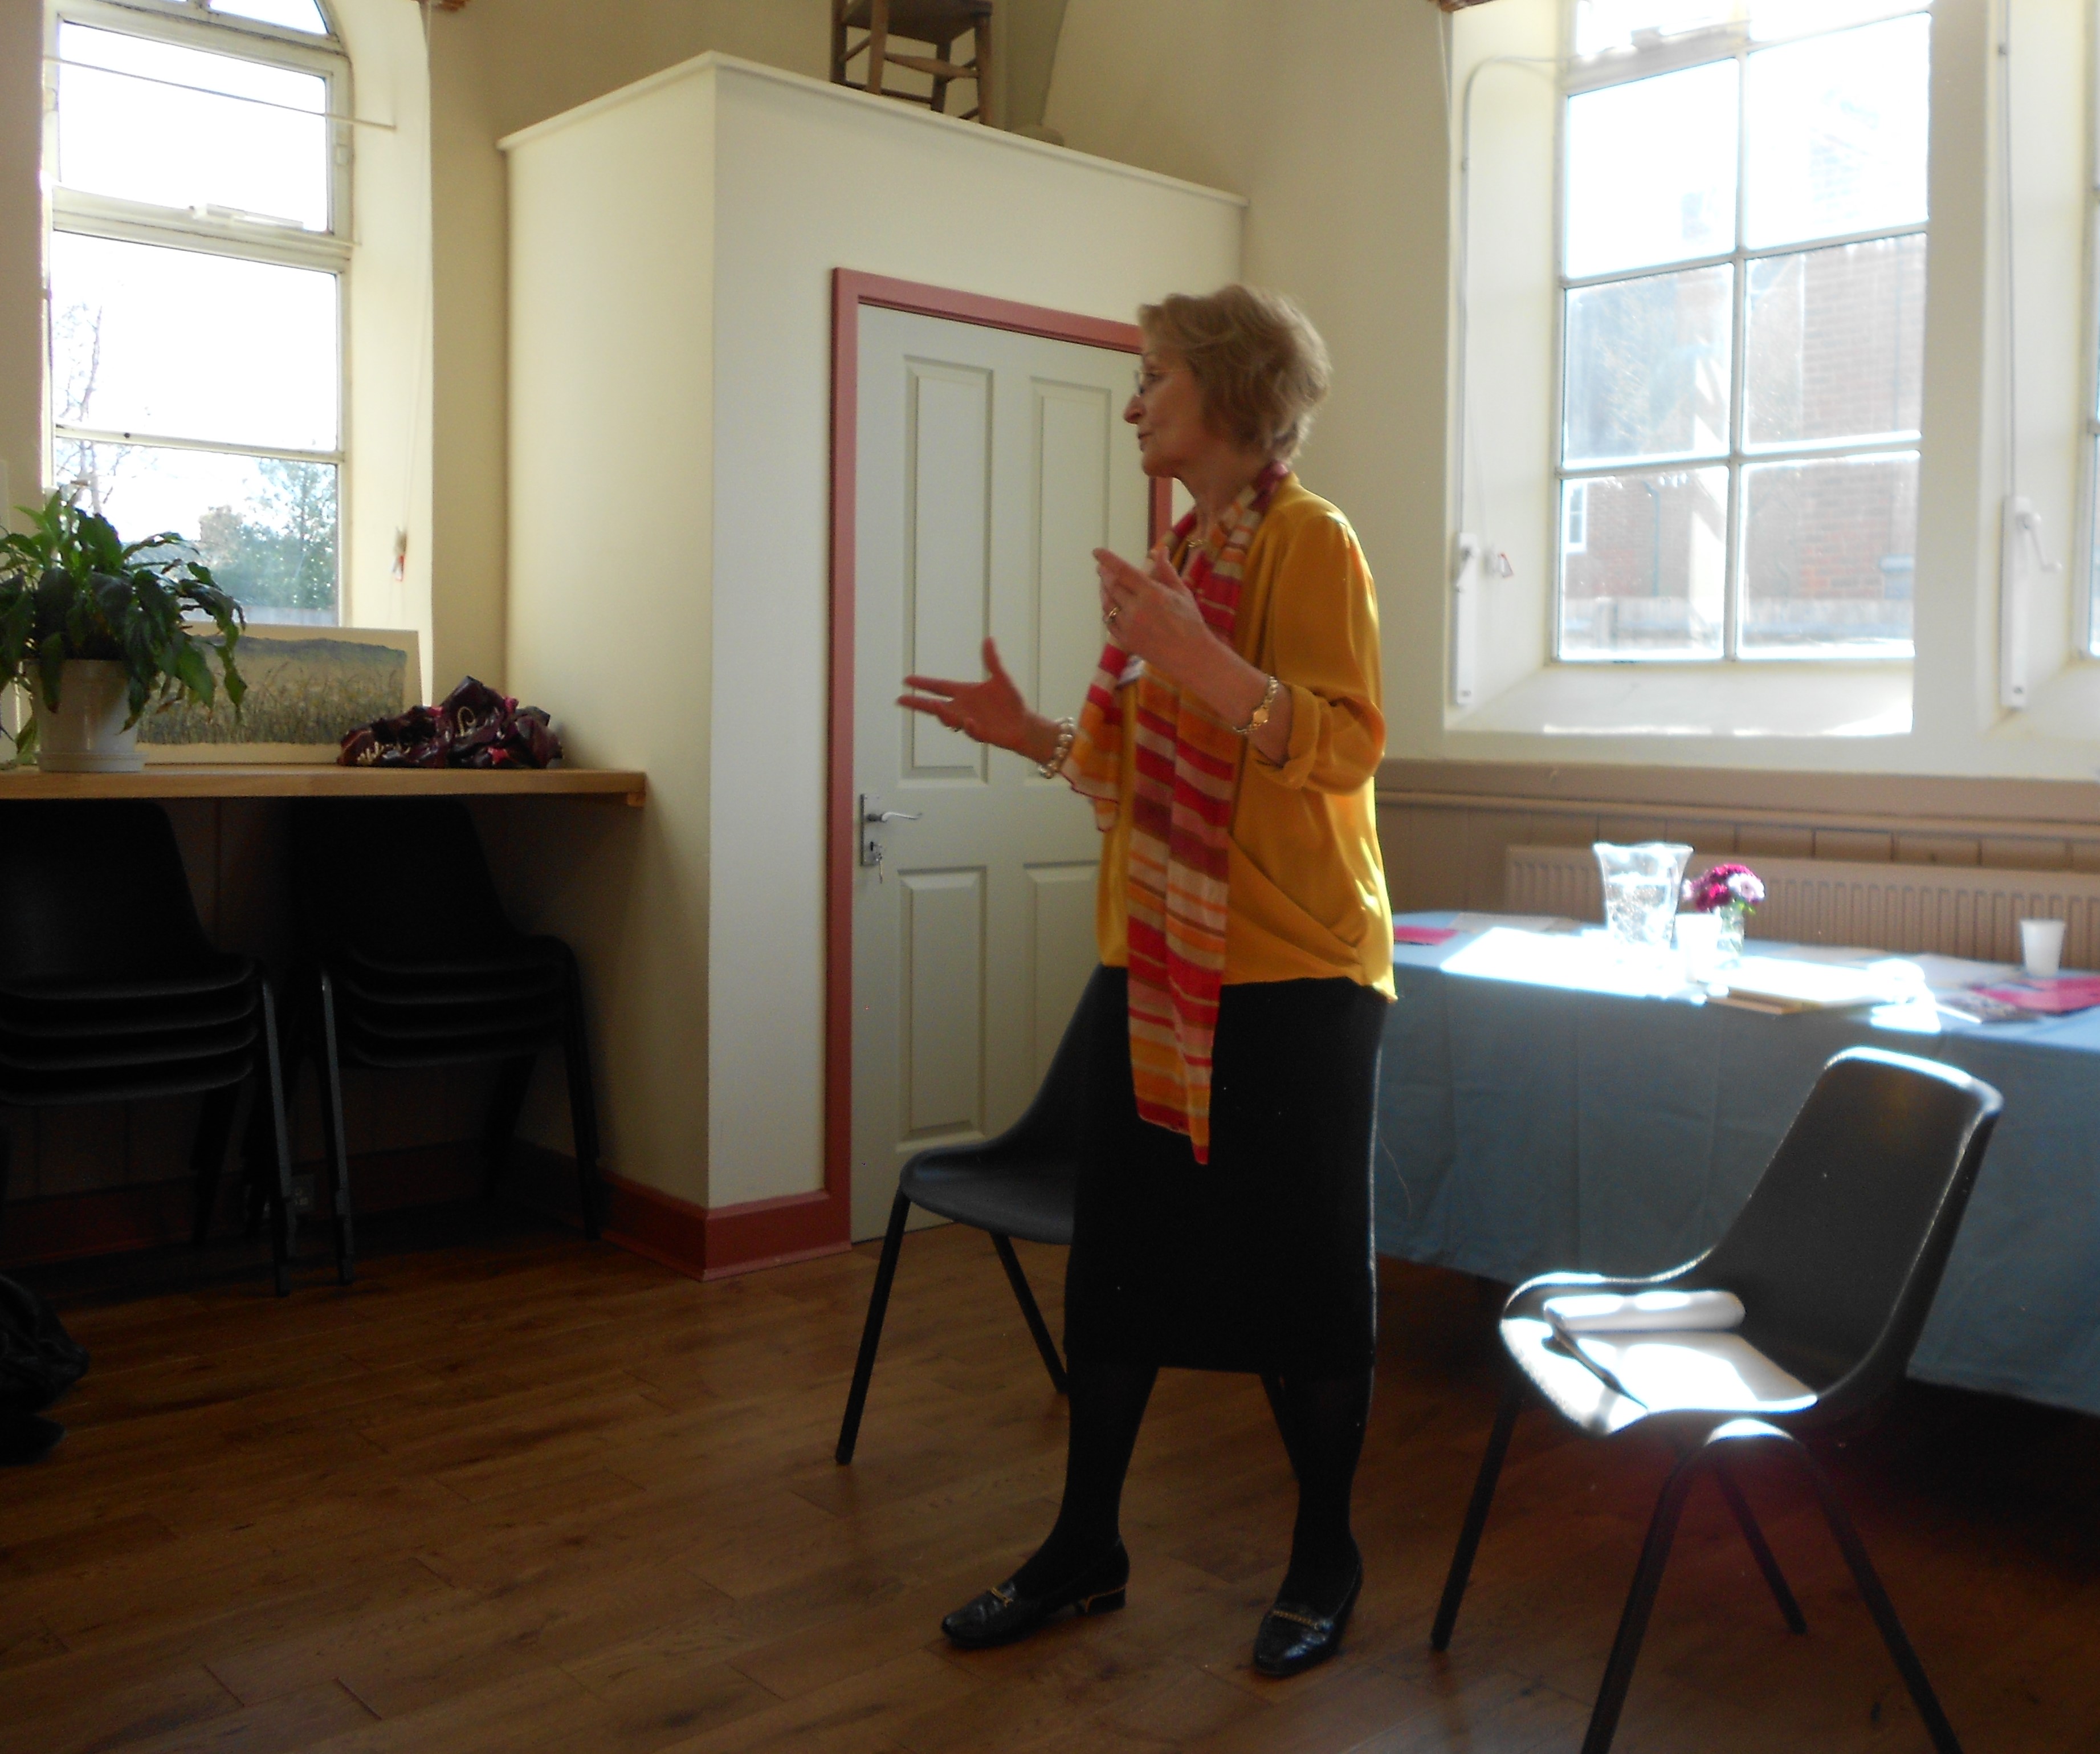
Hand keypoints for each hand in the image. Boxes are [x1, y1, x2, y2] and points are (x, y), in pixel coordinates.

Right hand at [899, 637, 1052, 759]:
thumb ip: (992, 661)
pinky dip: (969, 727)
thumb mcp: (1001, 678)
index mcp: (965, 693)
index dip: (923, 683)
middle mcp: (962, 707)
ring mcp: (969, 722)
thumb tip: (989, 639)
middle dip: (917, 703)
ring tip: (935, 706)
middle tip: (900, 700)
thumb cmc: (1011, 702)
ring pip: (948, 718)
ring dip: (942, 713)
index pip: (939, 687)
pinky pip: (971, 730)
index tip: (906, 680)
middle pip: (934, 706)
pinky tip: (968, 722)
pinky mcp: (980, 733)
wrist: (1024, 724)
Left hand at [1094, 544, 1210, 674]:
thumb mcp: (1182, 592)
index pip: (1123, 571)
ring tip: (1105, 584)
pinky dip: (1107, 610)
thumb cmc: (1190, 622)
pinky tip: (1110, 605)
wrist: (1190, 656)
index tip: (1097, 552)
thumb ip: (1167, 571)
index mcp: (1151, 593)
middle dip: (1104, 574)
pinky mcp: (1125, 641)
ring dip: (1103, 591)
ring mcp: (1129, 626)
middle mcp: (1136, 609)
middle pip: (1112, 586)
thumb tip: (1161, 550)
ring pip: (1107, 604)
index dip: (1107, 559)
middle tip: (1101, 568)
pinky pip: (1109, 621)